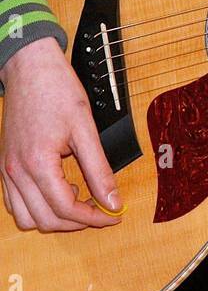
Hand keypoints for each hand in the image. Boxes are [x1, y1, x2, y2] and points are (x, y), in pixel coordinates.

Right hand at [0, 37, 122, 231]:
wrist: (31, 69)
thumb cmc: (57, 90)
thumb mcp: (86, 128)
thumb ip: (99, 169)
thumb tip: (113, 200)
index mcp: (38, 163)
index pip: (66, 209)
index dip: (94, 218)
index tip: (113, 215)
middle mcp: (17, 172)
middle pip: (46, 220)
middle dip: (76, 222)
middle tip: (101, 209)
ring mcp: (7, 170)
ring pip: (26, 218)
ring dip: (53, 218)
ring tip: (78, 200)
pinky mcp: (5, 166)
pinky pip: (15, 203)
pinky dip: (36, 207)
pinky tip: (58, 191)